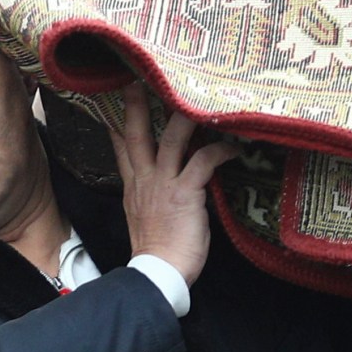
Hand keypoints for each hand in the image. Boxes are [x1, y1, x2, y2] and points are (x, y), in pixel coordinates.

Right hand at [112, 81, 240, 286]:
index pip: (121, 147)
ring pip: (171, 138)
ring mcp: (164, 183)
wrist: (158, 273)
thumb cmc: (157, 252)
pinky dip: (221, 150)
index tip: (116, 99)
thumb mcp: (144, 217)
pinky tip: (235, 147)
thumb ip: (151, 194)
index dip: (118, 122)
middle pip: (136, 133)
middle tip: (138, 78)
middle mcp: (145, 179)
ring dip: (185, 116)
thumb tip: (165, 183)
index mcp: (134, 186)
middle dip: (136, 104)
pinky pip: (204, 160)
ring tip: (199, 98)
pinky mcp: (185, 192)